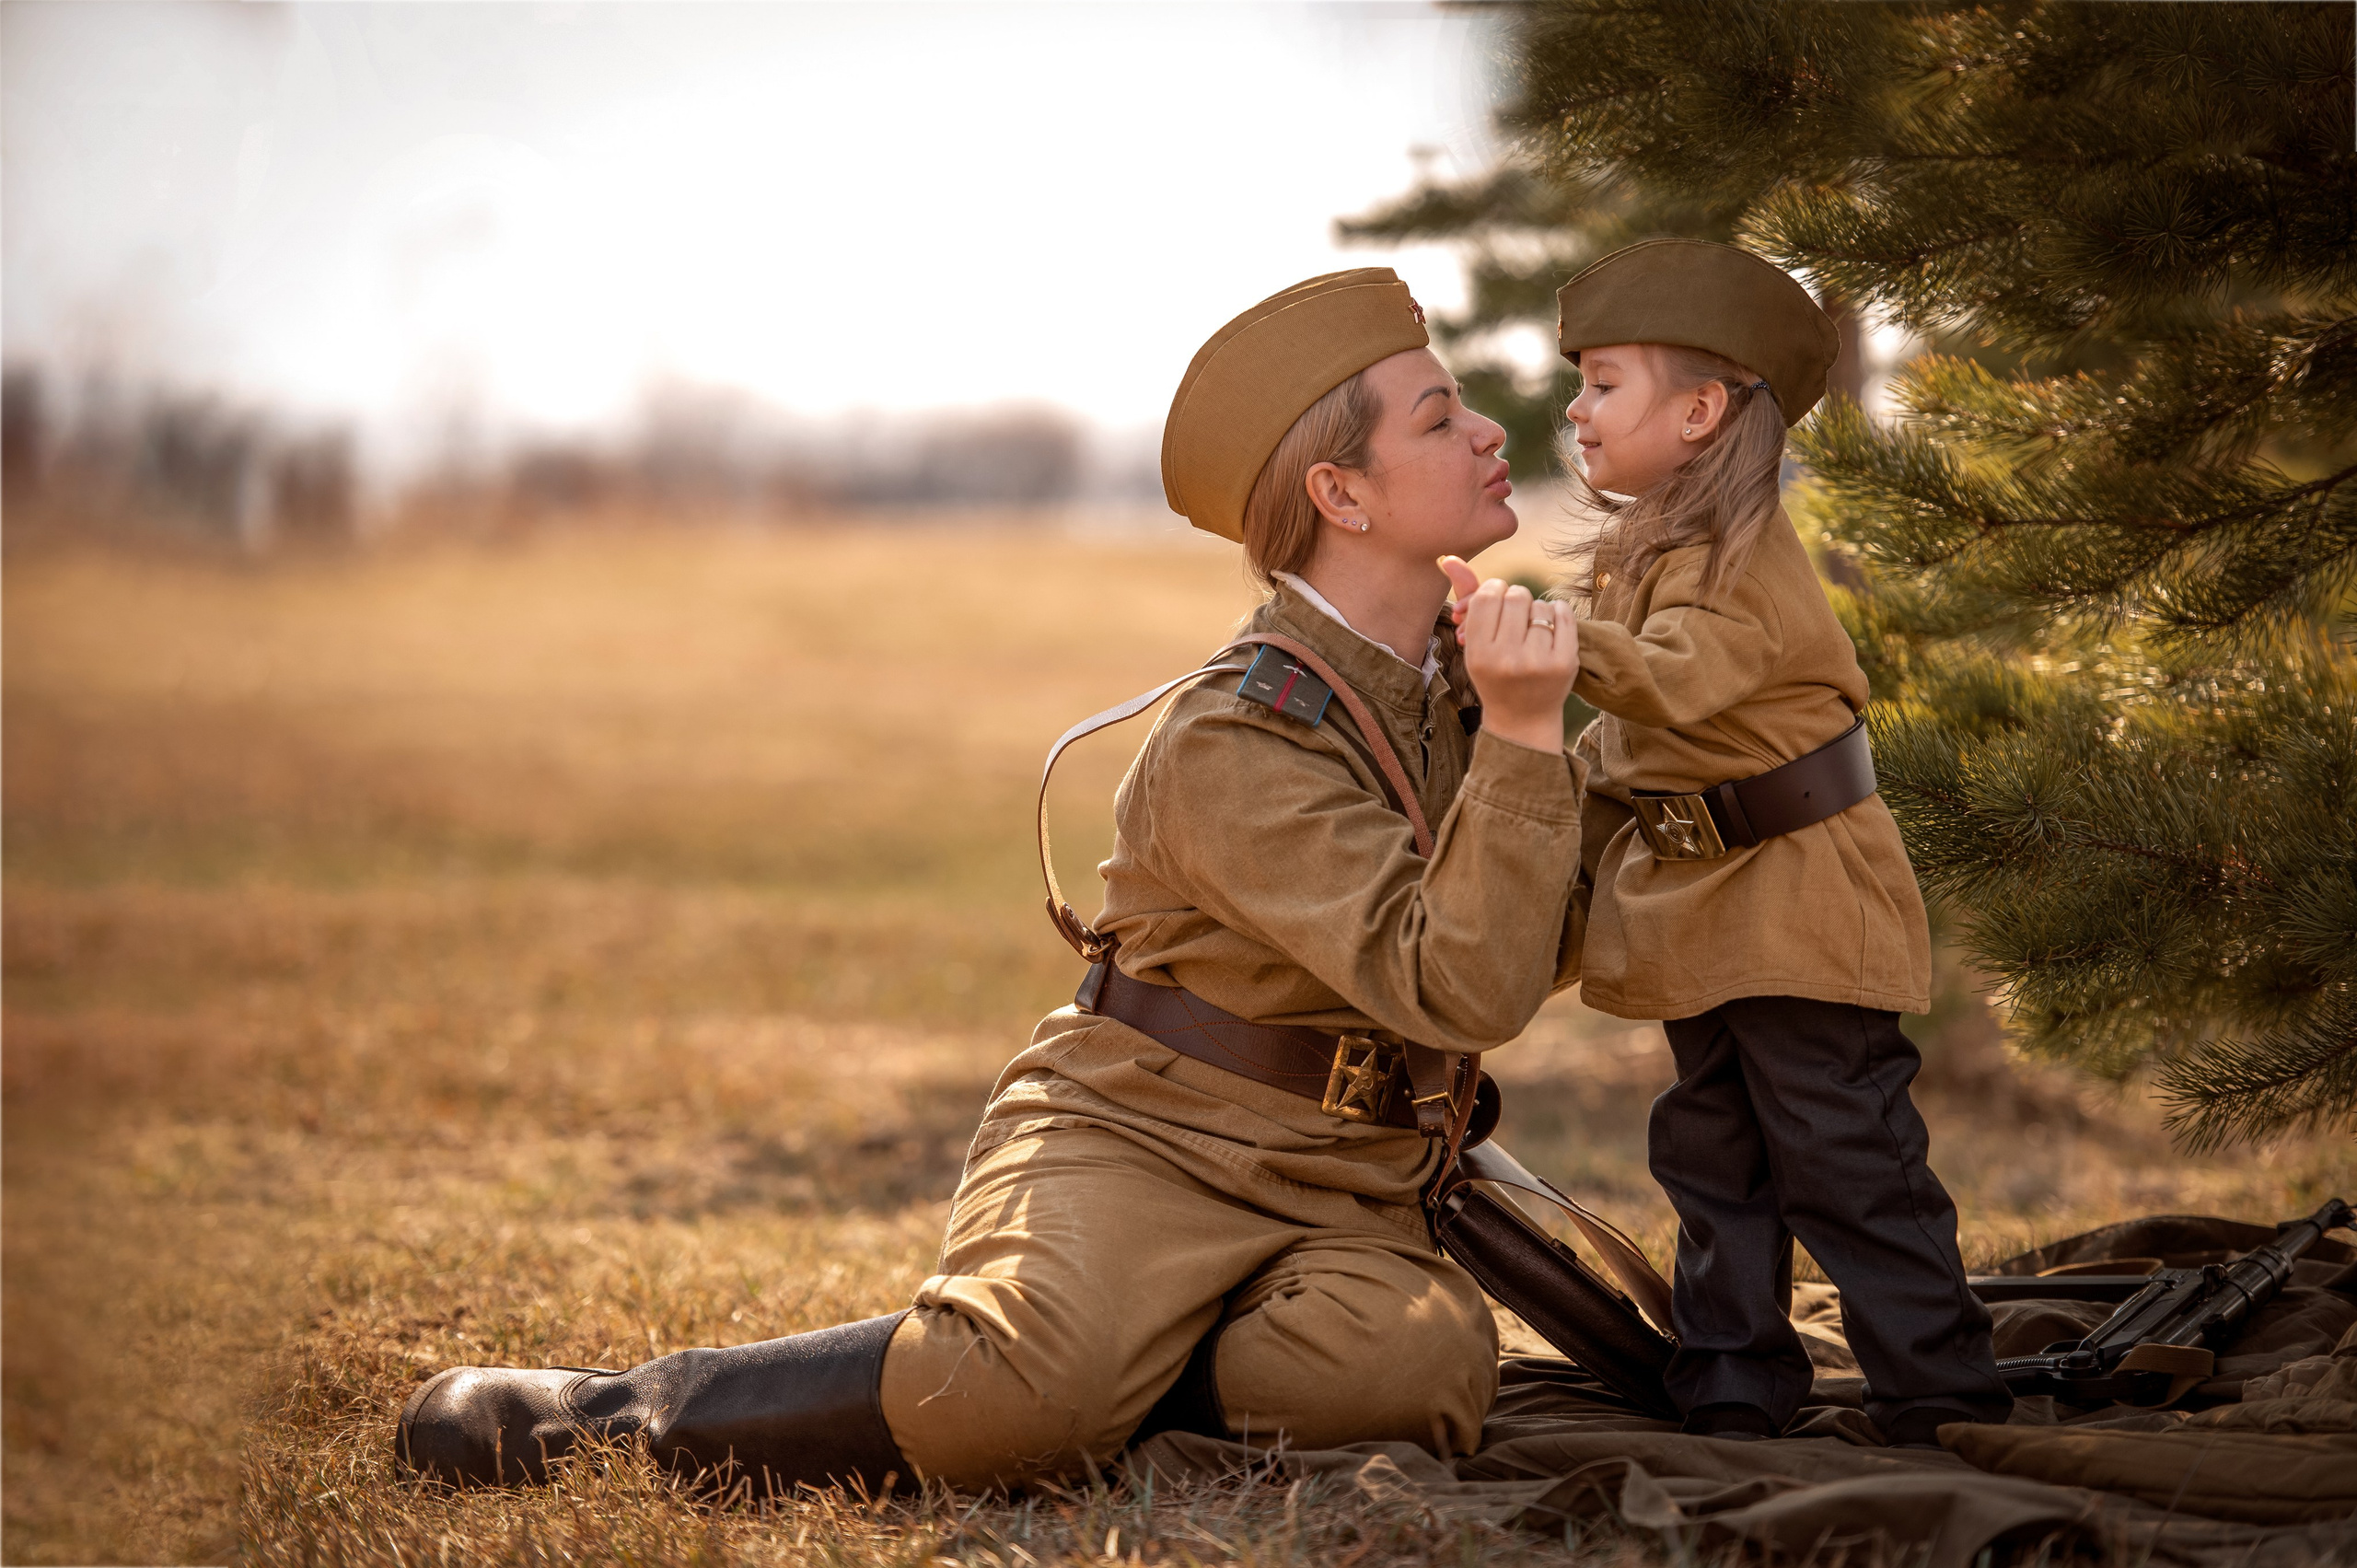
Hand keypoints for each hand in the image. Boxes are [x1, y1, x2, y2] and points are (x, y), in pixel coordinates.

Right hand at [1439, 556, 1577, 752]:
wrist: (1523, 718)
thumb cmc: (1494, 673)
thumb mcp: (1473, 642)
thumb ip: (1465, 597)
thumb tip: (1449, 557)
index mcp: (1479, 654)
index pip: (1487, 595)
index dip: (1493, 591)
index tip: (1496, 603)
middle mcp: (1507, 659)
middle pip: (1516, 595)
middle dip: (1515, 599)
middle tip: (1514, 618)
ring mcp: (1539, 662)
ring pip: (1540, 605)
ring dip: (1536, 611)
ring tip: (1530, 632)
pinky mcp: (1566, 662)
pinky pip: (1563, 613)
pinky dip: (1557, 613)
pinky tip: (1550, 629)